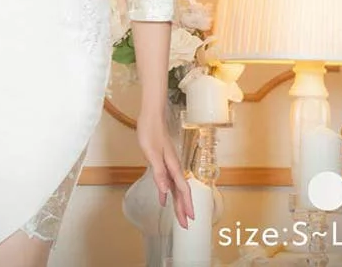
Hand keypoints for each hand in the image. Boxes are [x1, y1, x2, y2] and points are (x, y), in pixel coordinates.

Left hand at [136, 111, 194, 228]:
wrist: (151, 116)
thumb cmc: (151, 131)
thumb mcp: (152, 153)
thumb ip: (159, 173)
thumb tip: (166, 192)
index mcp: (172, 165)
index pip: (182, 189)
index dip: (186, 204)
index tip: (189, 219)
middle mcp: (173, 166)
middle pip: (181, 191)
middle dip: (183, 208)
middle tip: (185, 225)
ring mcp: (169, 164)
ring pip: (176, 187)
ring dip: (177, 202)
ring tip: (179, 216)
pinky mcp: (163, 161)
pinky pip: (169, 180)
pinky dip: (168, 191)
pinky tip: (164, 198)